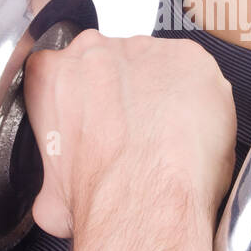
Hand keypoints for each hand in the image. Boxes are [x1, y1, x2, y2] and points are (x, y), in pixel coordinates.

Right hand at [23, 30, 237, 250]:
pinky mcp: (188, 57)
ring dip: (162, 96)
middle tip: (137, 134)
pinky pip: (195, 72)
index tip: (97, 124)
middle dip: (124, 94)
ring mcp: (143, 50)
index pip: (63, 75)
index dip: (85, 102)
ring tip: (170, 138)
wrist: (144, 200)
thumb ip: (55, 176)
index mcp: (51, 75)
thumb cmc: (101, 196)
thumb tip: (61, 197)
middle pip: (111, 64)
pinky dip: (200, 98)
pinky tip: (194, 132)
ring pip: (155, 66)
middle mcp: (93, 51)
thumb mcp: (52, 197)